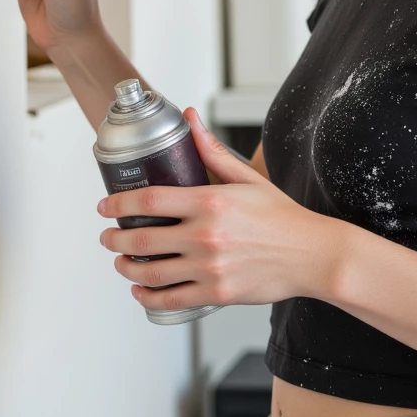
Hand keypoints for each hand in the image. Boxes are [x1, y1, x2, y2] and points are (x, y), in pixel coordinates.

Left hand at [97, 109, 341, 314]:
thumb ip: (212, 150)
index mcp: (210, 202)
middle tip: (107, 236)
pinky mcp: (216, 293)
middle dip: (114, 239)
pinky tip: (140, 290)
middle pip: (141, 239)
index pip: (149, 200)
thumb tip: (189, 117)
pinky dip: (148, 296)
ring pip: (150, 272)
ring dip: (126, 268)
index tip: (105, 206)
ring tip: (120, 262)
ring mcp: (209, 267)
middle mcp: (205, 236)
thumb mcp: (247, 178)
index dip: (118, 203)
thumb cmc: (282, 217)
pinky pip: (170, 299)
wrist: (312, 255)